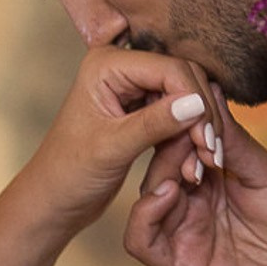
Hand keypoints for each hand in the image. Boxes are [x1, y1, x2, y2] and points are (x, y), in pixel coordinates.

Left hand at [19, 47, 231, 237]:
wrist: (55, 200)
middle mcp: (121, 67)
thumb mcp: (112, 149)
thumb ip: (154, 123)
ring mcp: (133, 87)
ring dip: (199, 127)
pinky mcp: (142, 108)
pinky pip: (179, 113)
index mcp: (106, 65)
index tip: (206, 139)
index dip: (195, 101)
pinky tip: (196, 160)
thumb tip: (196, 104)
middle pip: (184, 77)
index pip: (170, 69)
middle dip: (201, 114)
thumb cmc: (69, 174)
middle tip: (211, 153)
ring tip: (207, 161)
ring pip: (186, 96)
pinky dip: (190, 135)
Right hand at [124, 108, 266, 265]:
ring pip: (145, 195)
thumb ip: (230, 138)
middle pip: (159, 164)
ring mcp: (184, 234)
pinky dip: (144, 212)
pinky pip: (140, 238)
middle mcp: (194, 204)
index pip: (181, 144)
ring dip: (160, 173)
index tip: (199, 112)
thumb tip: (209, 88)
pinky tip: (169, 194)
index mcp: (214, 180)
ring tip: (189, 169)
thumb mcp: (264, 172)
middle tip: (197, 141)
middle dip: (173, 146)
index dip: (184, 125)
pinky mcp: (179, 264)